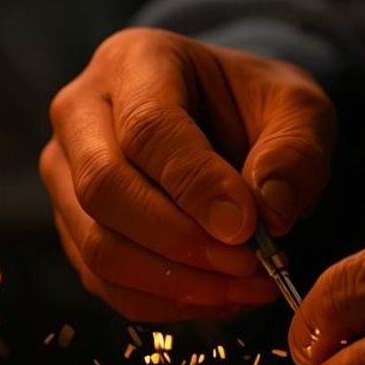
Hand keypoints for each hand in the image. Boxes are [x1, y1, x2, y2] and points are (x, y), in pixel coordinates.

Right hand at [41, 28, 335, 321]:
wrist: (222, 120)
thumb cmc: (255, 108)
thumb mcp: (298, 109)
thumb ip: (295, 151)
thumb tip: (269, 213)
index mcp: (134, 62)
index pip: (148, 128)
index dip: (195, 185)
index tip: (248, 228)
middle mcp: (81, 112)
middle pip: (103, 187)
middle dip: (180, 241)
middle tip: (249, 265)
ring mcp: (65, 172)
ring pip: (96, 244)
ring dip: (174, 283)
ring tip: (245, 288)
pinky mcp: (71, 225)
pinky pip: (102, 281)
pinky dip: (163, 302)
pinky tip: (219, 298)